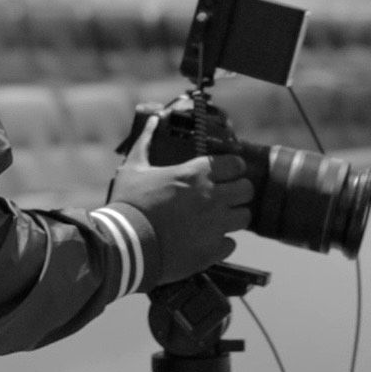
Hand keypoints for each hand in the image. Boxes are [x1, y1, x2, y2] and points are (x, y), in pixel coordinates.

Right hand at [110, 116, 253, 286]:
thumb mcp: (133, 168)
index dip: (232, 167)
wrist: (123, 245)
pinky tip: (206, 241)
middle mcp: (212, 198)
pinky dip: (221, 243)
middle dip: (238, 191)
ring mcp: (215, 226)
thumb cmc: (128, 203)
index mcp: (195, 174)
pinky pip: (231, 244)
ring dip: (232, 217)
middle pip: (247, 190)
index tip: (225, 172)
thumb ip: (146, 142)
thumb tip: (152, 120)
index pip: (236, 164)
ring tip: (217, 220)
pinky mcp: (212, 251)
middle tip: (224, 195)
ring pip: (244, 217)